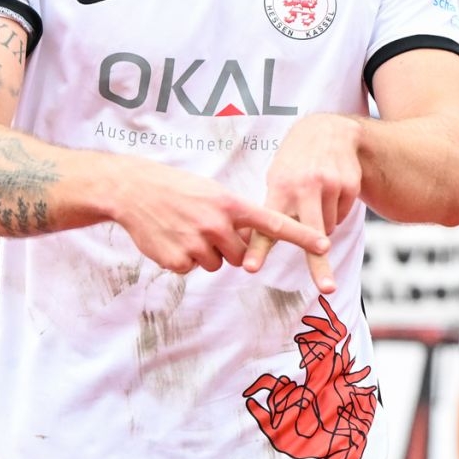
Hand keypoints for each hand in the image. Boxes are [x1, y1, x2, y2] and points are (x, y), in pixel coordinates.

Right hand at [111, 159, 329, 278]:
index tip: (324, 246)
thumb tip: (253, 241)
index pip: (273, 222)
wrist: (133, 191)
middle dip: (230, 249)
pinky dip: (184, 259)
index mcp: (229, 204)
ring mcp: (196, 243)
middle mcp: (216, 224)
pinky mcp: (177, 260)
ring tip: (186, 230)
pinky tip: (171, 239)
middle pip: (242, 256)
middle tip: (207, 229)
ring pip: (217, 265)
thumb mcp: (212, 192)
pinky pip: (192, 269)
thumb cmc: (178, 189)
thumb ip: (235, 215)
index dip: (300, 236)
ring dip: (206, 254)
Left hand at [243, 113, 360, 294]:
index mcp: (279, 188)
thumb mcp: (277, 179)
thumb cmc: (294, 165)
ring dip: (321, 226)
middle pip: (312, 234)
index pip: (267, 225)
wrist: (328, 131)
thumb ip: (271, 211)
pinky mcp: (349, 185)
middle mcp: (305, 187)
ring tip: (315, 199)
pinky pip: (343, 216)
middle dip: (319, 264)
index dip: (259, 249)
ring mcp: (330, 185)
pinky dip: (336, 213)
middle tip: (327, 288)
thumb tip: (250, 244)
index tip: (250, 268)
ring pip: (328, 230)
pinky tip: (330, 192)